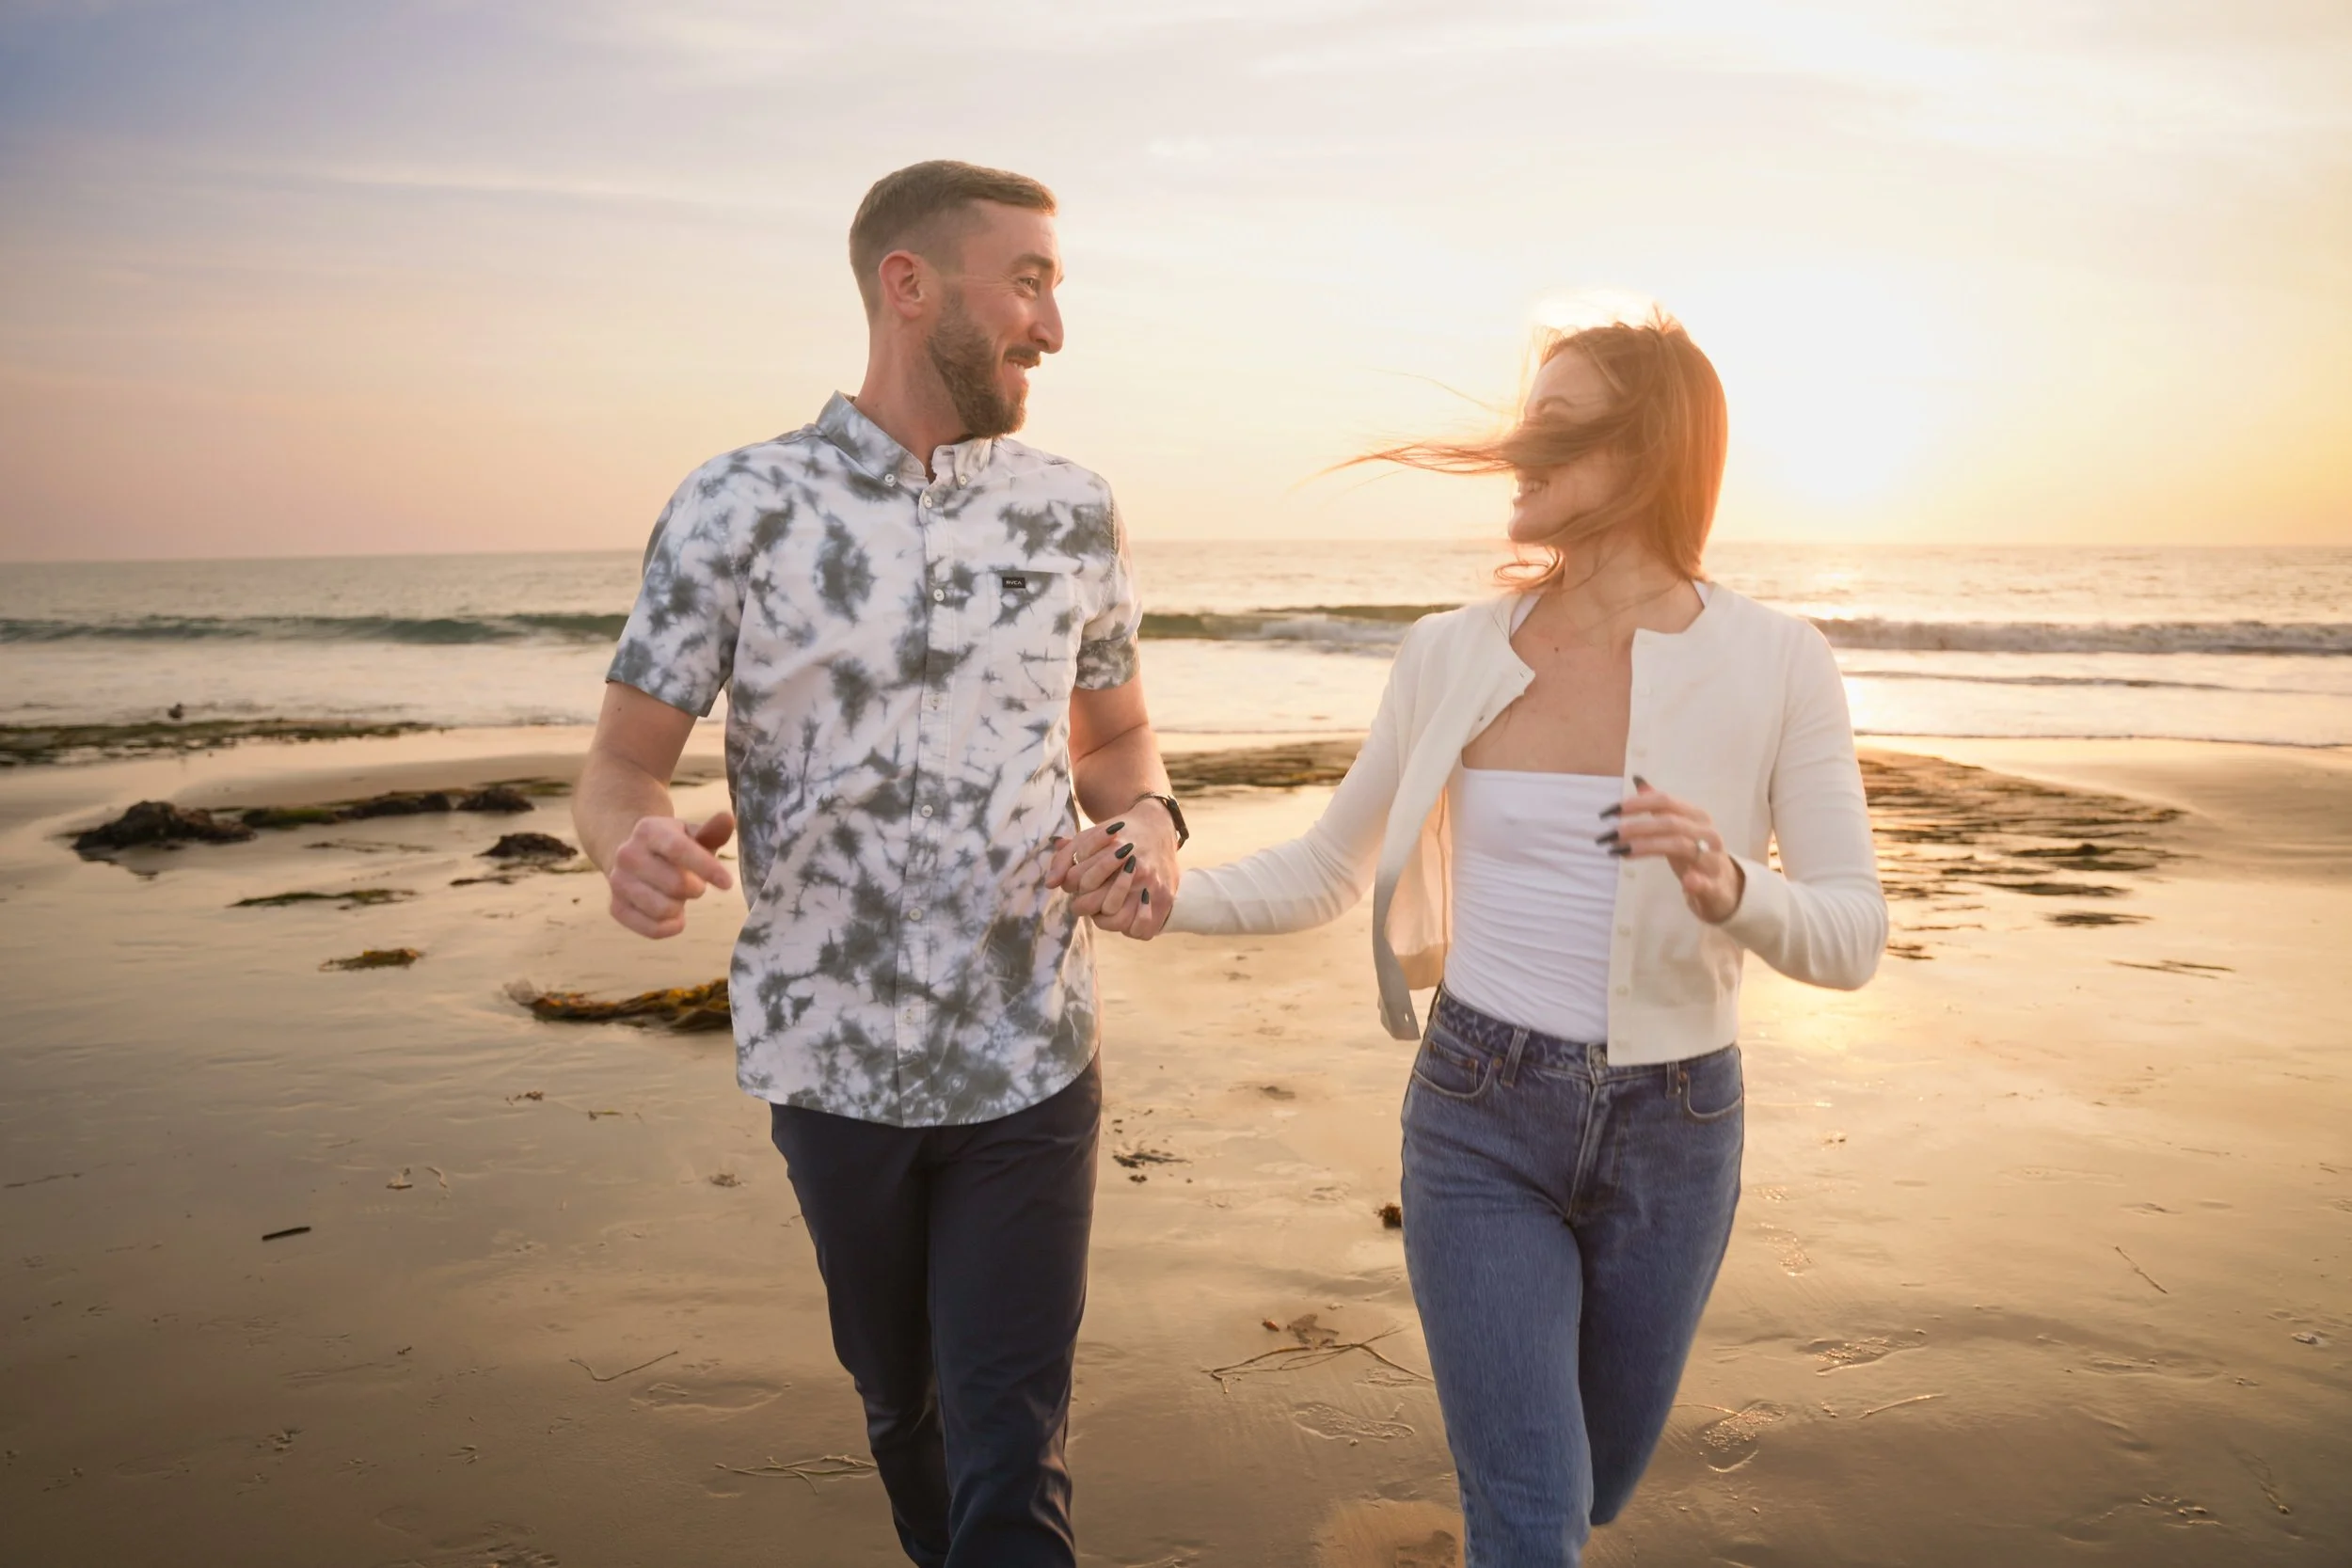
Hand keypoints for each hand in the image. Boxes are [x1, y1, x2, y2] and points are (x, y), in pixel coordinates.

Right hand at [605, 810, 735, 938]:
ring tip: (678, 895)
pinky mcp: (616, 907)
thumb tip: (727, 818)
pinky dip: (670, 927)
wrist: (632, 856)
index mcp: (649, 830)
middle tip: (696, 884)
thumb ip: (712, 831)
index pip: (679, 850)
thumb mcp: (691, 834)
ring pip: (663, 909)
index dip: (706, 868)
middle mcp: (628, 855)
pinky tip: (674, 915)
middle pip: (675, 884)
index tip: (727, 883)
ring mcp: (618, 882)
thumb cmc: (672, 846)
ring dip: (681, 907)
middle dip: (696, 889)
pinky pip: (652, 929)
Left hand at [1046, 799, 1179, 940]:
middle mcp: (1134, 868)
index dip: (1072, 885)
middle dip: (1083, 904)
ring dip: (1105, 919)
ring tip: (1105, 908)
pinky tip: (1127, 914)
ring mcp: (1150, 885)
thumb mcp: (1087, 837)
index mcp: (1112, 850)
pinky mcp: (1164, 898)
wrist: (1156, 827)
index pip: (1077, 881)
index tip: (1079, 882)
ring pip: (1117, 920)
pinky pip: (1143, 928)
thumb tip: (1050, 884)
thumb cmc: (1115, 835)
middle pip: (1094, 903)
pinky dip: (1132, 927)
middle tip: (1089, 898)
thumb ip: (1064, 859)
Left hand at [1604, 780, 1743, 924]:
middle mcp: (1706, 832)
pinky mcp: (1716, 885)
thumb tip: (1639, 781)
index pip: (1665, 801)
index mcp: (1696, 816)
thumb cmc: (1696, 853)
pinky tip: (1687, 882)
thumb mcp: (1678, 828)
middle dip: (1636, 827)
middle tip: (1609, 836)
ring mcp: (1713, 858)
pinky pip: (1707, 881)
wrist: (1725, 886)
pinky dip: (1697, 881)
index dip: (1636, 804)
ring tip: (1621, 851)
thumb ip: (1660, 807)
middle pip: (1670, 823)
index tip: (1609, 812)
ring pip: (1681, 846)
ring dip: (1647, 847)